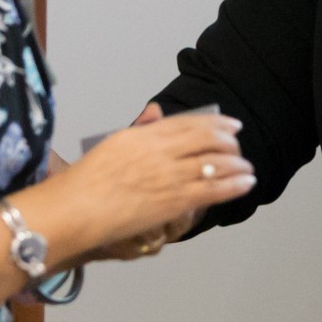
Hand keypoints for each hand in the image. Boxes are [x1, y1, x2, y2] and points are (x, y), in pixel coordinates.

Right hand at [40, 105, 251, 254]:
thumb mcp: (112, 144)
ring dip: (236, 164)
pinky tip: (246, 183)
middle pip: (207, 141)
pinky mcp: (174, 201)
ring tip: (247, 167)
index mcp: (144, 135)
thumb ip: (140, 130)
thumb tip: (156, 112)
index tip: (230, 124)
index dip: (215, 122)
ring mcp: (170, 176)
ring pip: (215, 164)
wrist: (74, 210)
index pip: (188, 123)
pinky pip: (212, 190)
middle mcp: (161, 151)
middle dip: (228, 142)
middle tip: (238, 145)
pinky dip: (234, 185)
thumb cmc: (85, 181)